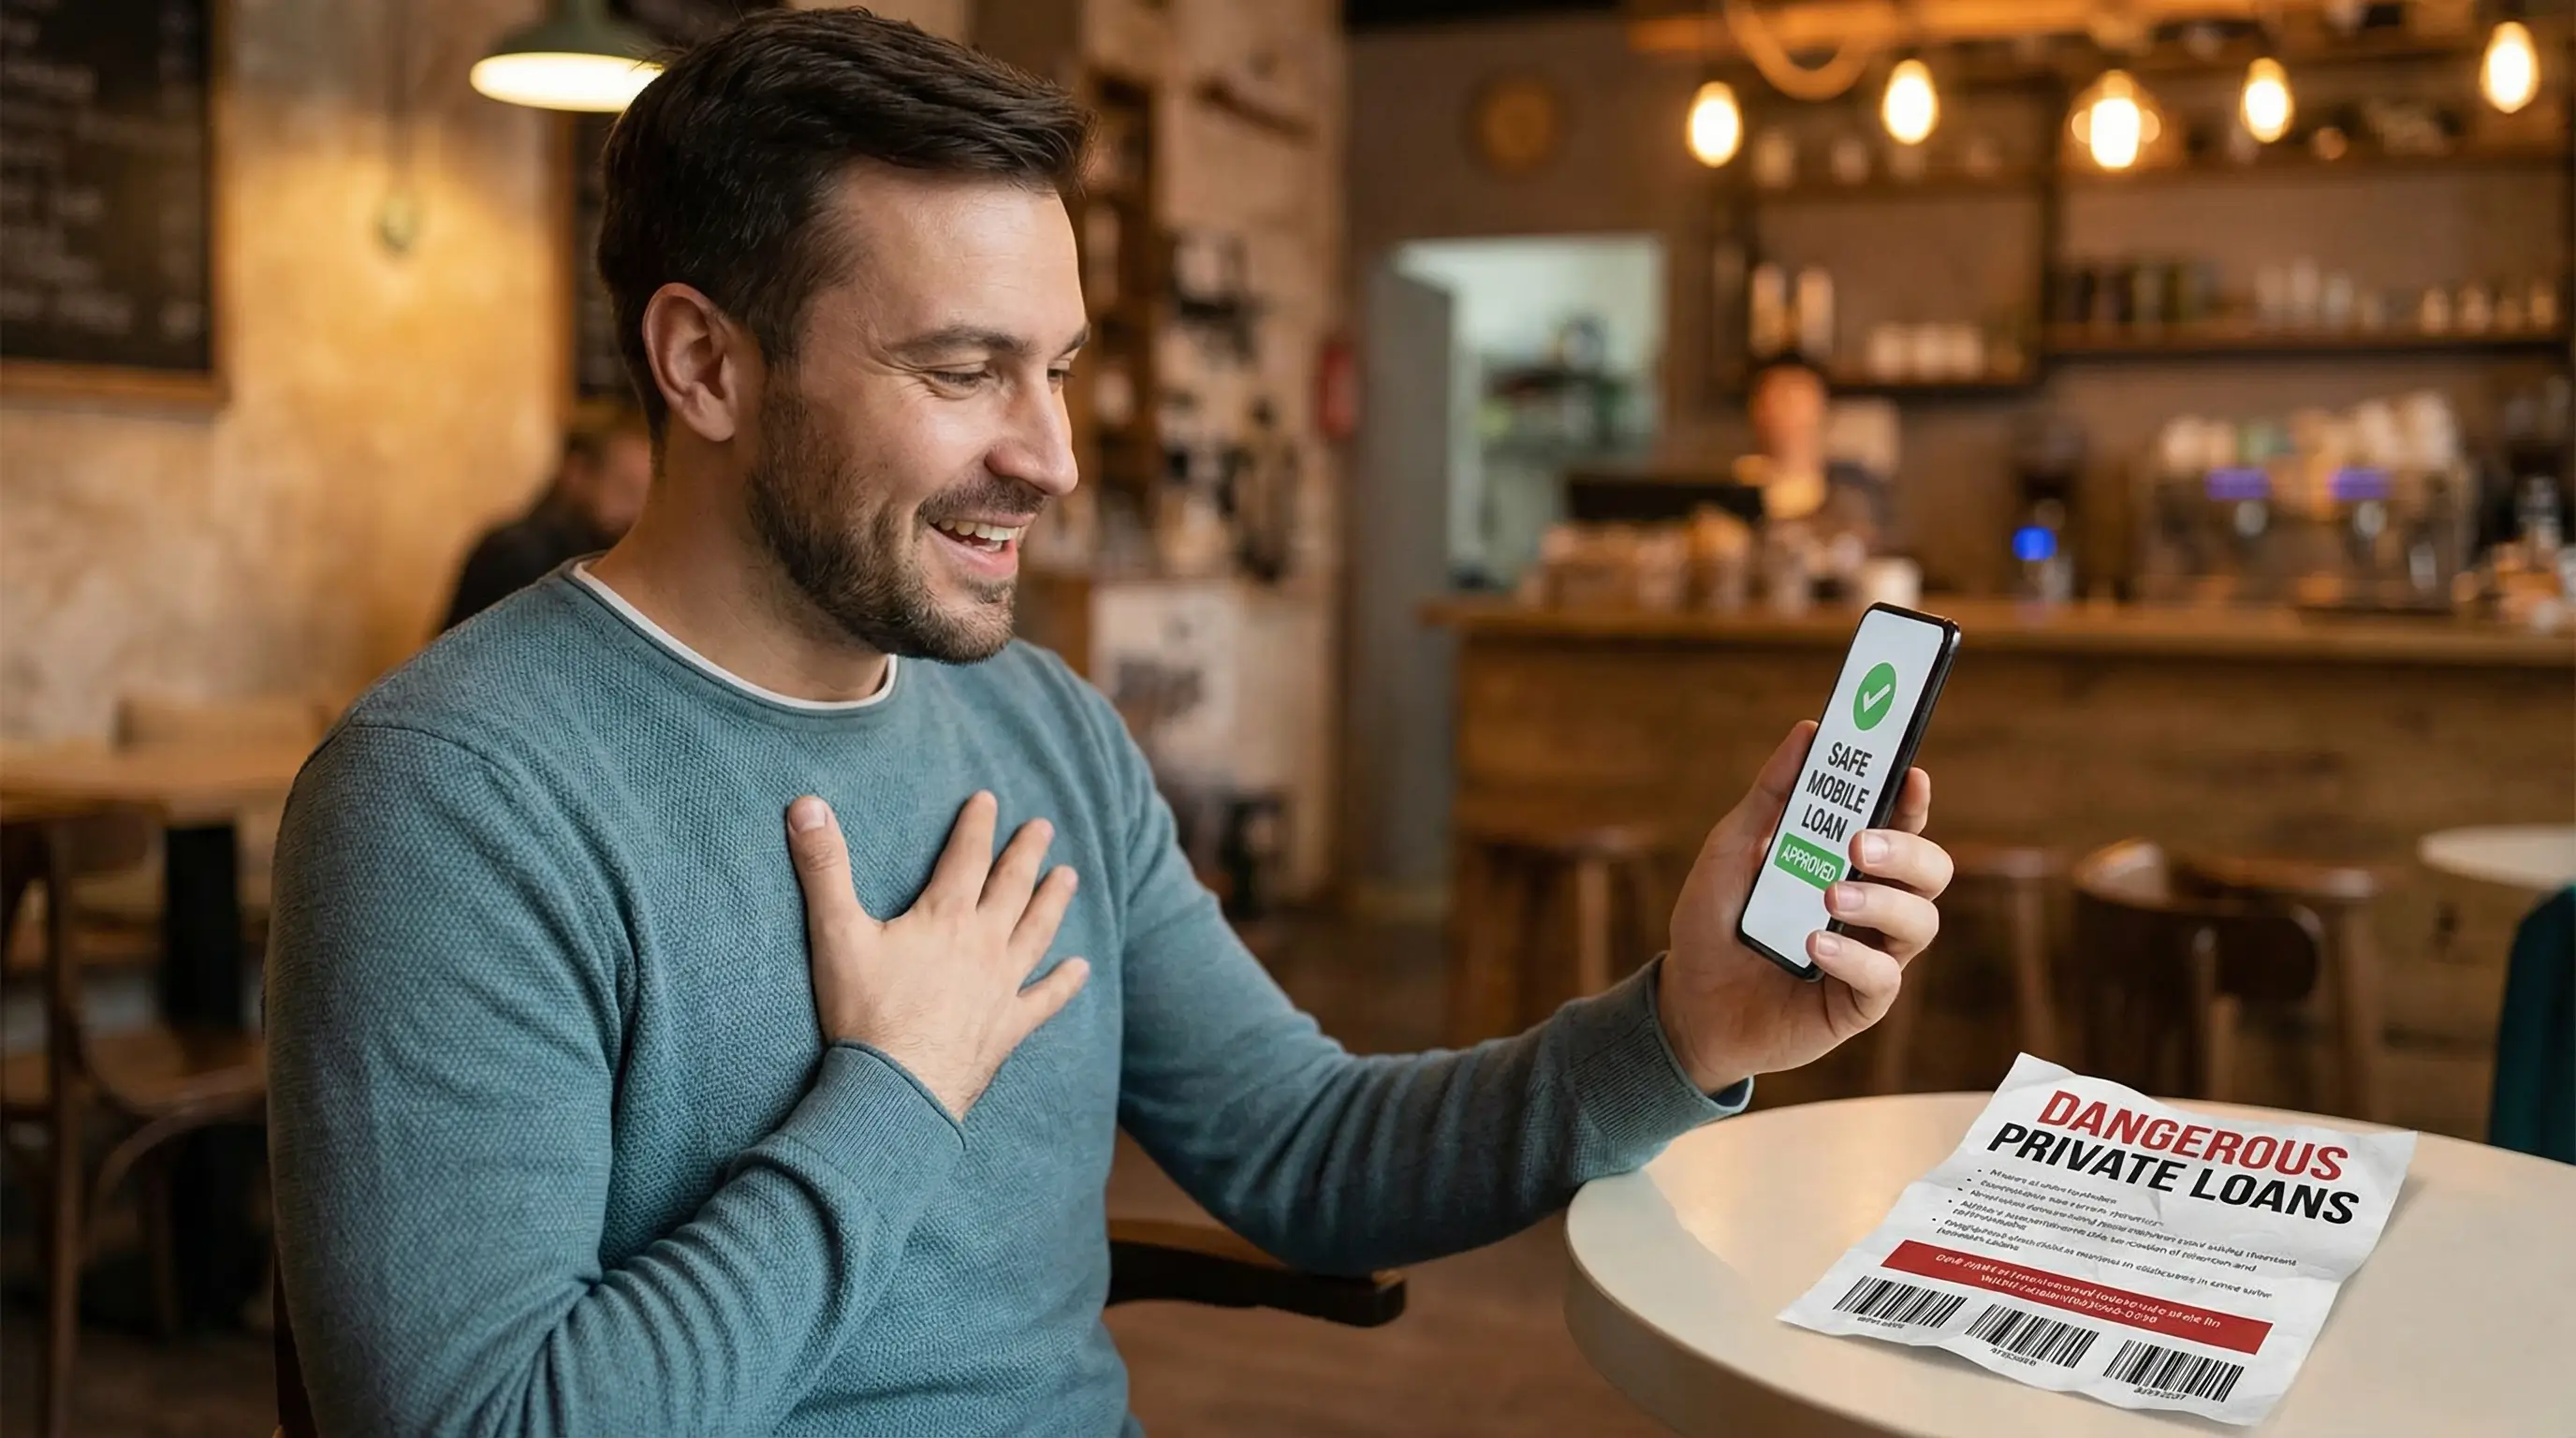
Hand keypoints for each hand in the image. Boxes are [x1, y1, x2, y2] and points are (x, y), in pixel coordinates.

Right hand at [785, 790, 1087, 1119]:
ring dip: (1053, 901)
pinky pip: (1045, 999)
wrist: (896, 1089)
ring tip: (1069, 877)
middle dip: (1026, 853)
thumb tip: (806, 804)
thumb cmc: (864, 1013)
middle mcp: (983, 945)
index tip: (988, 799)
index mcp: (945, 918)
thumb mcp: (835, 933)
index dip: (976, 825)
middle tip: (1043, 827)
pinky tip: (1080, 969)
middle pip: (1012, 888)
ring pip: (1036, 932)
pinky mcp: (1008, 1027)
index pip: (966, 858)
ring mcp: (1002, 987)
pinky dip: (1064, 983)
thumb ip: (824, 867)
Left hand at [1656, 722, 1953, 1092]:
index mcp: (1849, 863)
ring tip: (1830, 895)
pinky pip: (1883, 979)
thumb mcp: (1730, 851)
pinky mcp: (1858, 1003)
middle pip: (1931, 872)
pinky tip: (1815, 944)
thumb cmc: (1715, 923)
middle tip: (1861, 844)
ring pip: (1920, 923)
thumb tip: (1808, 731)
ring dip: (1881, 902)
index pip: (1902, 823)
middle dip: (1907, 851)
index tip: (1910, 775)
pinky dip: (1853, 957)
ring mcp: (1871, 955)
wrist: (1687, 1003)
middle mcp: (1873, 906)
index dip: (1913, 799)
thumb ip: (1770, 797)